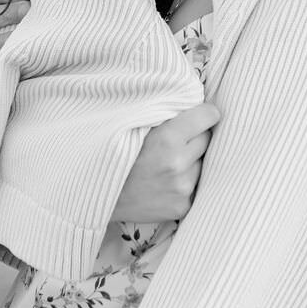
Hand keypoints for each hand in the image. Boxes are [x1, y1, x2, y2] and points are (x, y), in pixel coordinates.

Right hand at [111, 103, 220, 222]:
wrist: (97, 194)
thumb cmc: (114, 153)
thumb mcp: (135, 124)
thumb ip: (165, 113)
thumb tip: (195, 101)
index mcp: (168, 139)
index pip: (209, 116)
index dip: (204, 113)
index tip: (200, 114)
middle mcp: (178, 164)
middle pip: (207, 138)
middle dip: (195, 136)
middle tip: (174, 139)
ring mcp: (181, 188)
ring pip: (202, 163)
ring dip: (191, 160)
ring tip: (166, 162)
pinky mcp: (182, 207)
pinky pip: (195, 186)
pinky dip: (185, 181)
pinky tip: (166, 181)